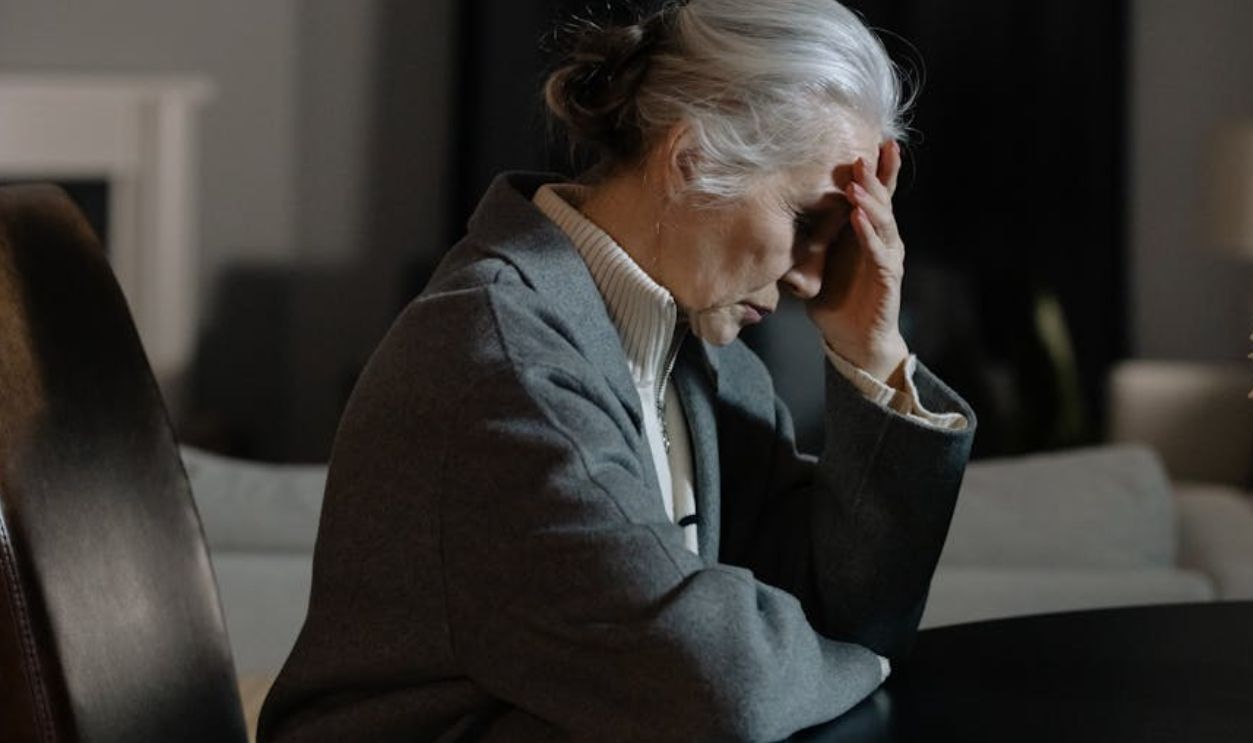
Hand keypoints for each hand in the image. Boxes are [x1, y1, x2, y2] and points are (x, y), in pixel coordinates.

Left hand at [807, 139, 909, 383]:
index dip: (875, 170)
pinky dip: (868, 235)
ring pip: (883, 222)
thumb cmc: (836, 300)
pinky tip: (858, 218)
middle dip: (873, 176)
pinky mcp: (889, 279)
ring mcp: (888, 258)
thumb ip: (803, 240)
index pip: (872, 195)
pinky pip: (879, 253)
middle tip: (863, 152)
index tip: (870, 141)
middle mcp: (881, 240)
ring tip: (857, 182)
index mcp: (865, 233)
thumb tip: (769, 219)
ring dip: (870, 200)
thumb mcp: (814, 263)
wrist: (853, 340)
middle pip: (881, 201)